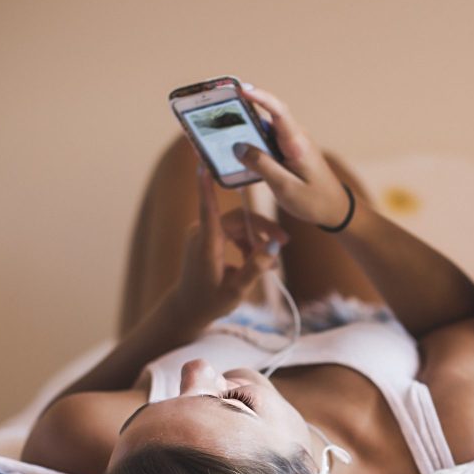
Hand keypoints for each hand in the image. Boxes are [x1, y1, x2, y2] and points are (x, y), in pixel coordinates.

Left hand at [174, 166, 289, 322]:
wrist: (188, 309)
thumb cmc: (210, 302)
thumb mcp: (237, 289)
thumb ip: (256, 267)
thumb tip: (275, 245)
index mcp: (206, 245)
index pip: (208, 209)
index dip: (206, 187)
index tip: (203, 164)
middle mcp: (202, 234)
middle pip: (238, 219)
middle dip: (262, 230)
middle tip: (285, 243)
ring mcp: (203, 235)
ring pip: (239, 227)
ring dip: (258, 241)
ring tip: (273, 265)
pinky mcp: (208, 239)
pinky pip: (233, 234)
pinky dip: (248, 246)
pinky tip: (261, 263)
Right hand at [232, 86, 352, 228]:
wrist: (335, 210)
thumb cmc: (315, 201)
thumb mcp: (285, 188)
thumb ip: (262, 166)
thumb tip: (238, 147)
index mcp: (297, 144)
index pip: (279, 111)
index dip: (260, 97)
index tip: (241, 88)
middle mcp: (295, 137)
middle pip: (267, 115)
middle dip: (243, 108)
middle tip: (218, 105)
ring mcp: (292, 143)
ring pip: (265, 129)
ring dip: (245, 127)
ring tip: (219, 127)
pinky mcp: (289, 151)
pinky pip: (267, 141)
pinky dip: (252, 142)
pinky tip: (235, 149)